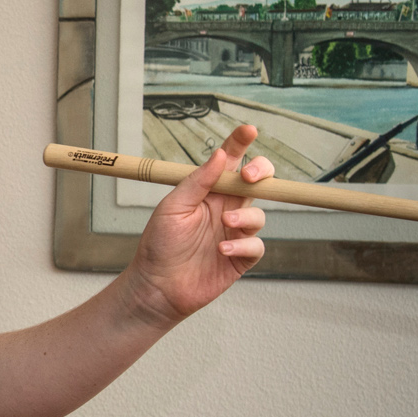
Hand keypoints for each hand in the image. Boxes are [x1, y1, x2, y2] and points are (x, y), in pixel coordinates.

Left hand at [125, 124, 271, 323]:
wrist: (156, 286)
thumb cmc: (159, 245)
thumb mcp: (173, 207)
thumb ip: (197, 181)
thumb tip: (220, 155)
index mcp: (208, 192)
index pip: (230, 162)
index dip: (240, 144)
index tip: (248, 130)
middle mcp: (225, 208)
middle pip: (257, 182)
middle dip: (261, 172)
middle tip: (249, 176)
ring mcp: (235, 233)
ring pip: (259, 214)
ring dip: (246, 215)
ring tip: (225, 222)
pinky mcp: (240, 258)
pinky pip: (256, 245)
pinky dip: (244, 244)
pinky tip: (222, 249)